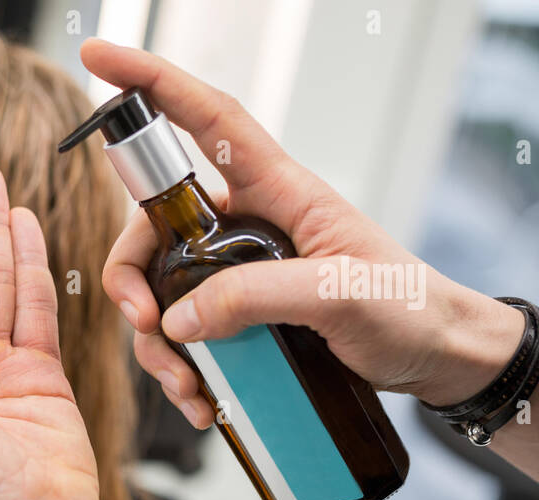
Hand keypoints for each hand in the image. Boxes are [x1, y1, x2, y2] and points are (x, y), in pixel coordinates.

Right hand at [80, 38, 523, 426]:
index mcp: (278, 192)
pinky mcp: (239, 316)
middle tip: (146, 323)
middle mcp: (246, 225)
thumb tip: (179, 317)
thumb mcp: (340, 294)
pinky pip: (185, 335)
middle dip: (131, 276)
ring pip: (161, 291)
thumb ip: (257, 295)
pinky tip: (202, 402)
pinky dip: (181, 370)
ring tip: (187, 389)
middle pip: (153, 226)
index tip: (100, 58)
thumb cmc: (409, 309)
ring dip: (157, 345)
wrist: (437, 359)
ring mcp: (238, 272)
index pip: (207, 120)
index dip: (152, 82)